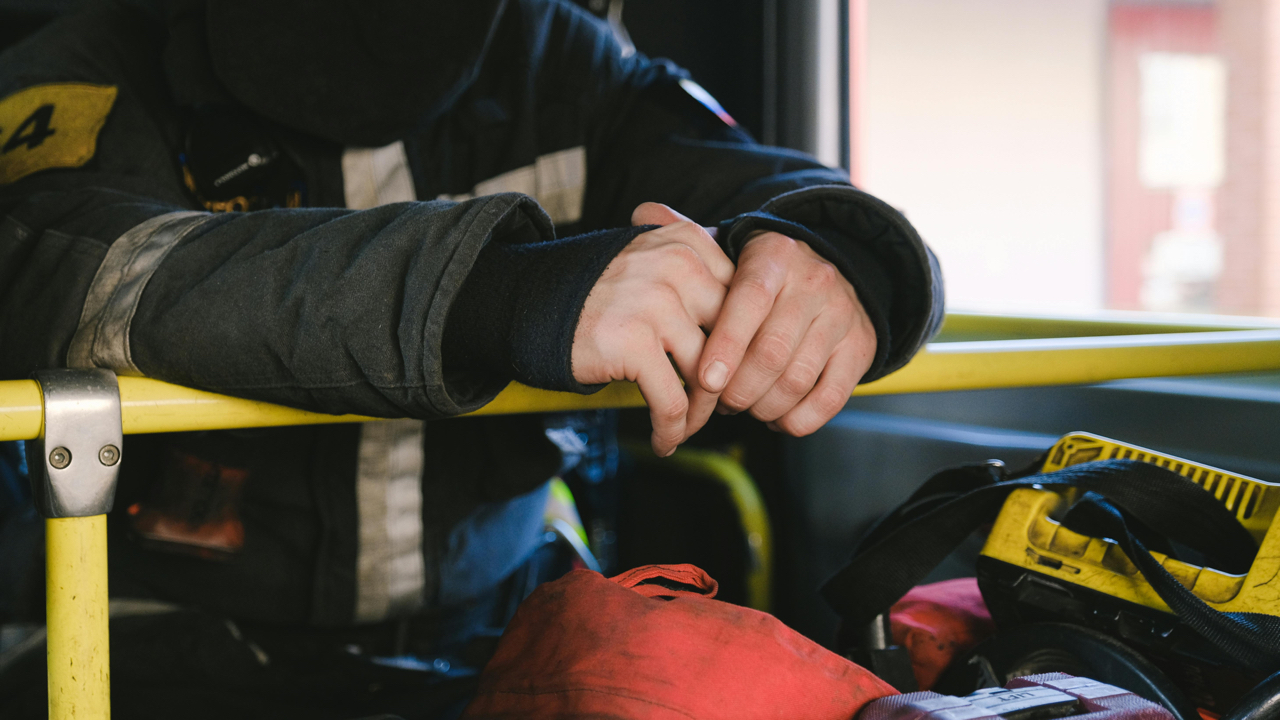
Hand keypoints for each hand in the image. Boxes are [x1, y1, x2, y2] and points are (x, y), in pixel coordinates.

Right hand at [572, 203, 734, 455]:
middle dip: (728, 382)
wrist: (528, 304)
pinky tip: (664, 441)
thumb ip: (696, 270)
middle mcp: (675, 266)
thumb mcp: (649, 259)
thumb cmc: (596, 291)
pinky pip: (672, 400)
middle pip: (730, 340)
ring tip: (688, 428)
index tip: (734, 372)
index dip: (742, 345)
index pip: (742, 302)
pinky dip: (672, 429)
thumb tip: (751, 307)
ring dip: (700, 413)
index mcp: (687, 243)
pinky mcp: (632, 343)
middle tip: (720, 408)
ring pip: (706, 376)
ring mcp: (654, 303)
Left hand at [697, 231, 876, 435]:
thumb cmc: (763, 273)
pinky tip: (776, 417)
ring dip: (762, 407)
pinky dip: (797, 420)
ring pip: (796, 380)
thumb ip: (688, 242)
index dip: (725, 347)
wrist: (835, 269)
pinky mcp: (861, 348)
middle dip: (737, 390)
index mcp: (774, 256)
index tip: (705, 381)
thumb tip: (639, 215)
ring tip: (743, 406)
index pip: (749, 302)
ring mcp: (842, 316)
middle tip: (717, 401)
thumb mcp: (731, 251)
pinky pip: (829, 399)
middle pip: (771, 352)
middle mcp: (814, 282)